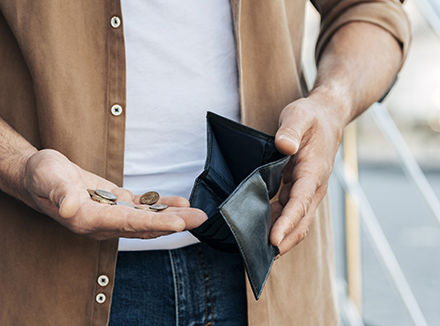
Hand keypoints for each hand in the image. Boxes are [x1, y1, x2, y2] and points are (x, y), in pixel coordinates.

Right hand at [22, 149, 206, 239]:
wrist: (40, 176)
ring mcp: (112, 214)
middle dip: (174, 223)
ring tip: (196, 214)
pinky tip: (179, 203)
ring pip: (147, 219)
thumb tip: (69, 209)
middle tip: (201, 219)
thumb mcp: (48, 179)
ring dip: (173, 216)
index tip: (179, 224)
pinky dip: (162, 206)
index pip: (128, 223)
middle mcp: (104, 222)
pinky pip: (143, 208)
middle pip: (144, 226)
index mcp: (89, 219)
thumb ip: (61, 195)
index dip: (155, 224)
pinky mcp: (116, 204)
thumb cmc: (42, 176)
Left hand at [270, 90, 345, 254]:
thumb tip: (283, 146)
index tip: (274, 240)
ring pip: (295, 221)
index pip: (301, 202)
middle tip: (261, 258)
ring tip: (257, 251)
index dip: (287, 222)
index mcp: (314, 171)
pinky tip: (260, 231)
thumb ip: (291, 131)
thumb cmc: (311, 117)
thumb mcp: (299, 116)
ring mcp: (307, 190)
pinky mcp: (300, 190)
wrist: (327, 117)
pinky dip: (277, 224)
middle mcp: (313, 186)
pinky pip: (289, 212)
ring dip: (280, 237)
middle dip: (284, 241)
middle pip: (300, 220)